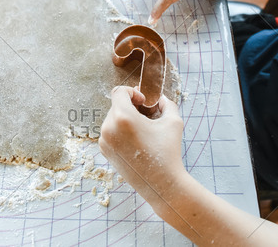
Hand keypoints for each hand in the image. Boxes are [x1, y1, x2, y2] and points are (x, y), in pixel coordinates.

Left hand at [99, 86, 186, 203]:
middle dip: (131, 107)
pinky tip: (136, 141)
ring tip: (142, 131)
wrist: (162, 184)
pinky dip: (121, 132)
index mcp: (122, 117)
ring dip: (126, 119)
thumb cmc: (168, 152)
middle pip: (116, 105)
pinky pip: (110, 133)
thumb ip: (167, 103)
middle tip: (146, 116)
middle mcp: (108, 128)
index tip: (143, 102)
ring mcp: (104, 141)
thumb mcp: (173, 122)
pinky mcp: (105, 151)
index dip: (132, 92)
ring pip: (112, 119)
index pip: (118, 92)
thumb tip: (160, 99)